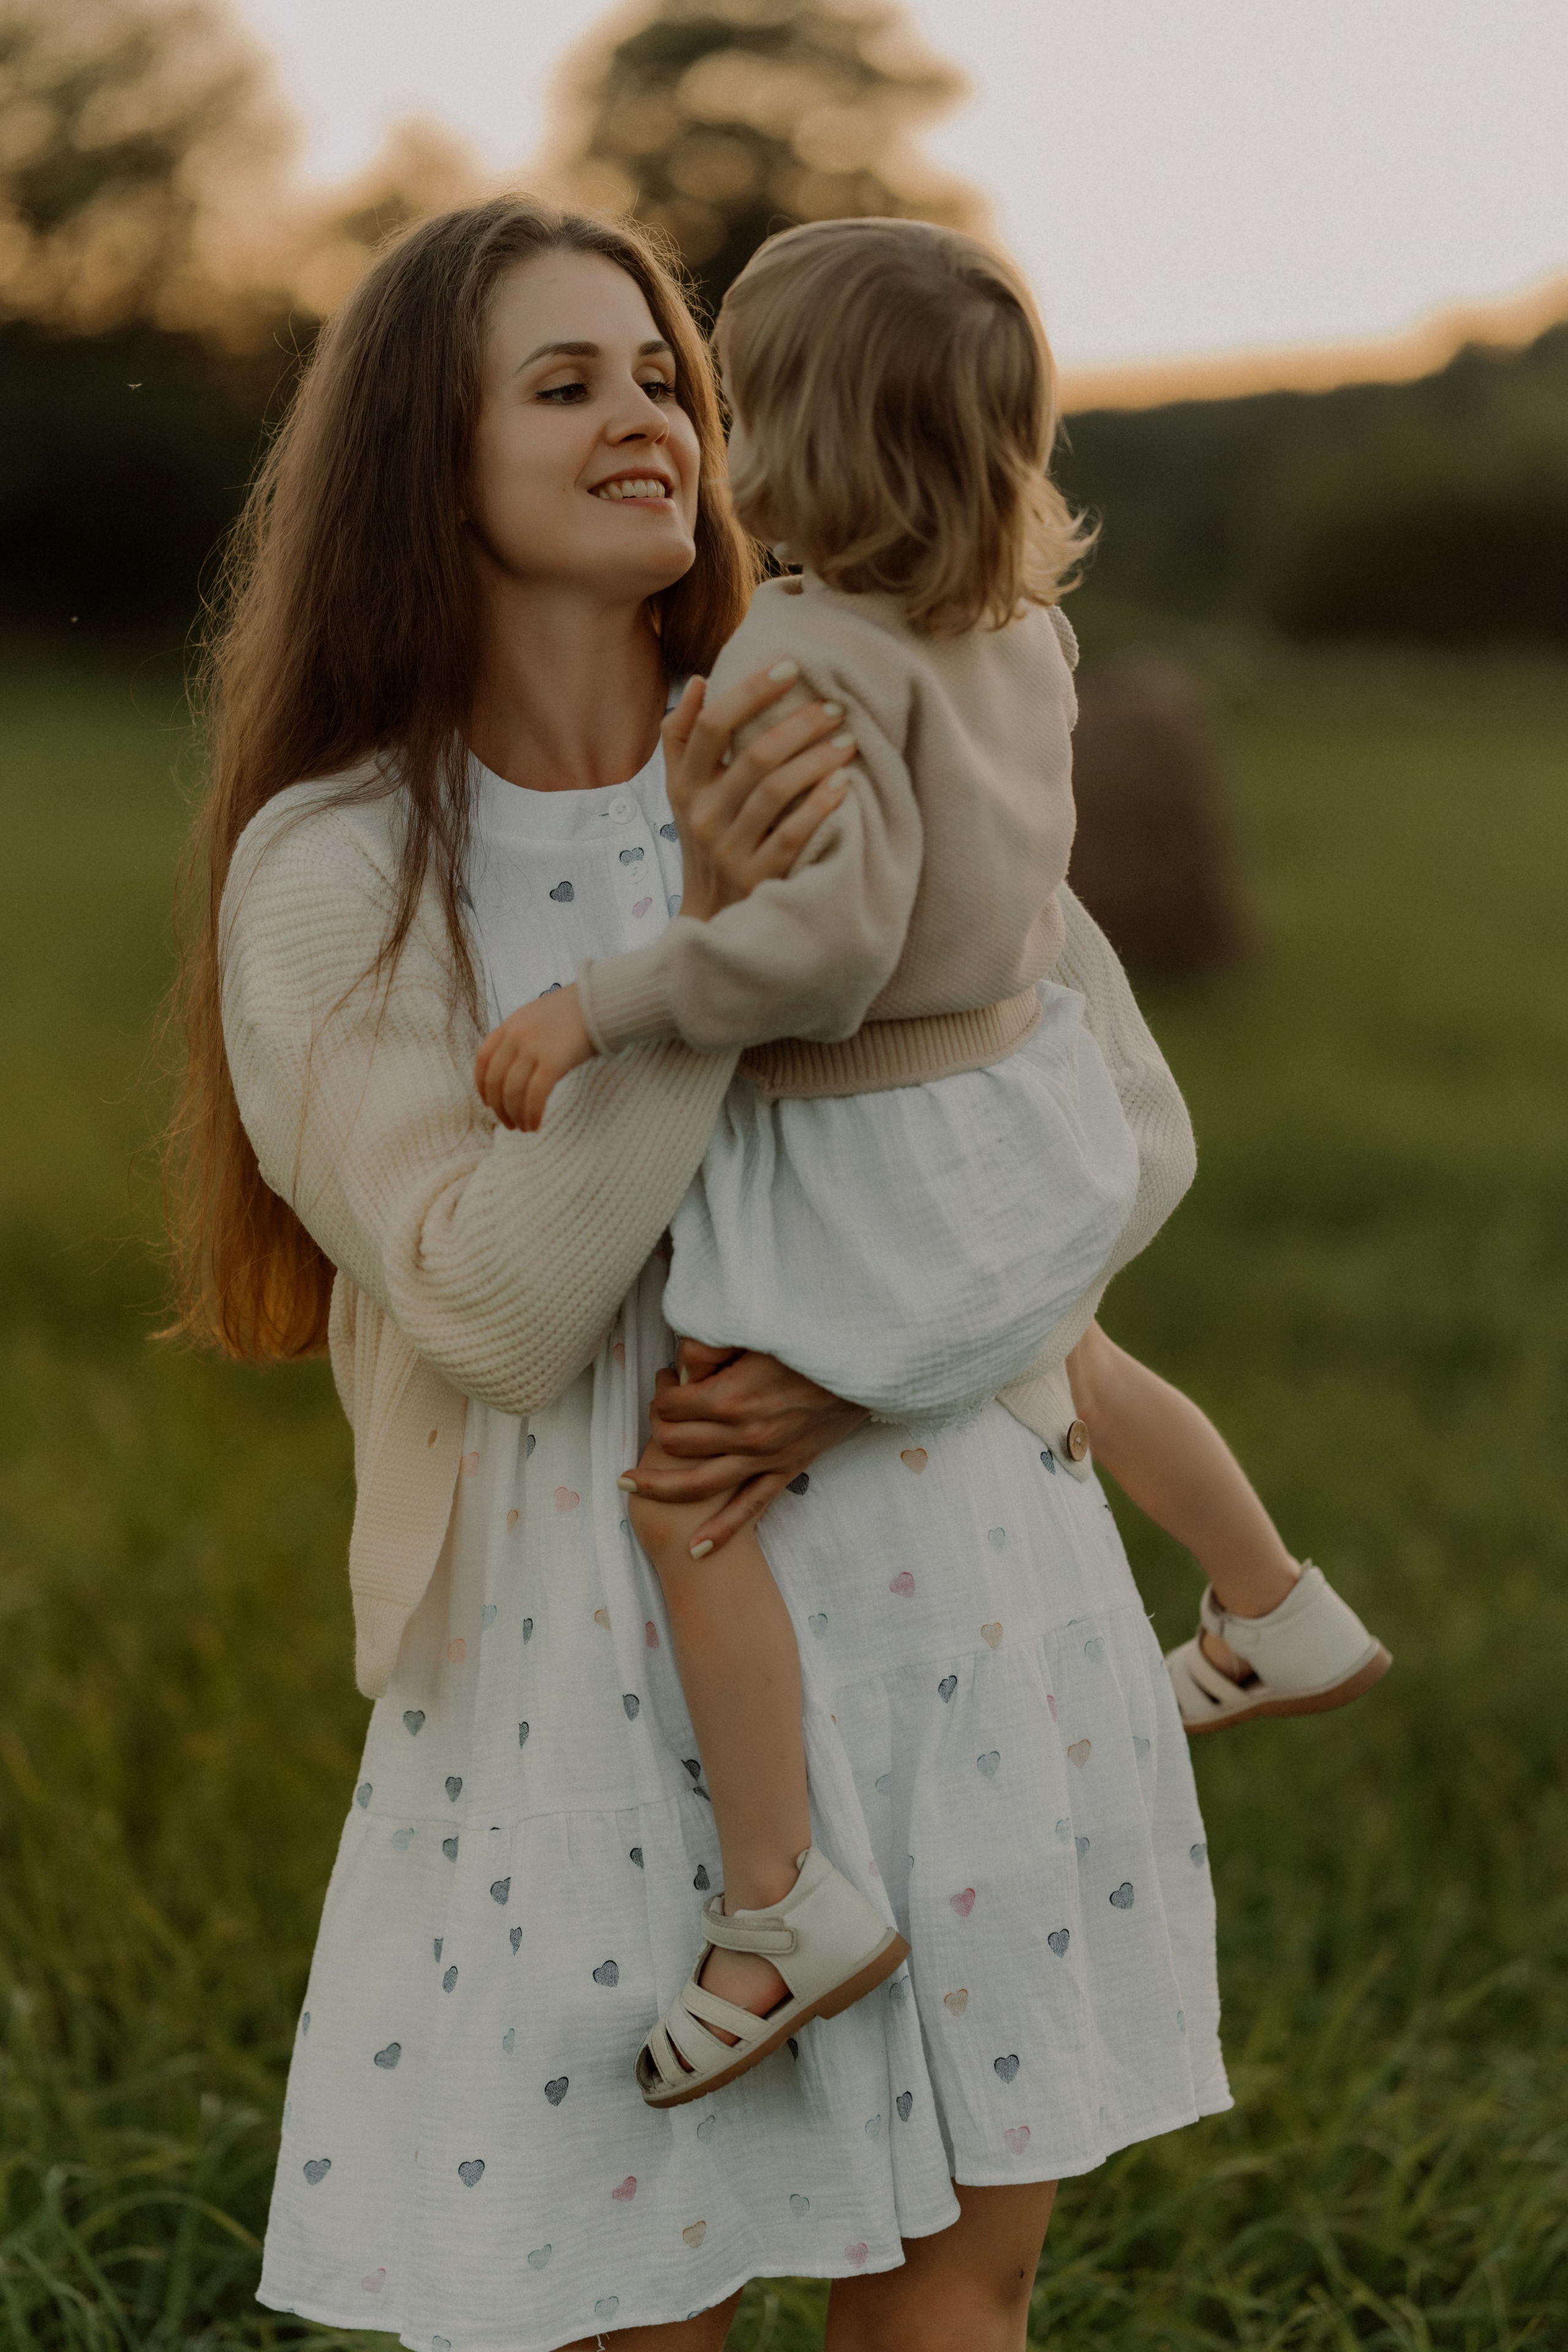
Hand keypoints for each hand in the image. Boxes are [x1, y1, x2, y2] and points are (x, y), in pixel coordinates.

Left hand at [475, 982, 594, 1131]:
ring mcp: (533, 1048)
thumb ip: (522, 1037)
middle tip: (509, 1124)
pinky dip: (532, 1114)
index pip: (483, 1059)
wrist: (601, 1000)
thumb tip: (515, 1067)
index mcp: (510, 1024)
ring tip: (523, 1128)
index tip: (488, 1104)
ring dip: (515, 1115)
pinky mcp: (554, 1061)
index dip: (481, 1086)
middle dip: (499, 1108)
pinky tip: (535, 1125)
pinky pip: (535, 1095)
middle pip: (496, 1080)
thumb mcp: (538, 1016)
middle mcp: (516, 1035)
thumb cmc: (575, 1011)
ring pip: (512, 1091)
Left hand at [622, 1338, 868, 1552]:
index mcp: (732, 1398)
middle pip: (677, 1442)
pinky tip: (696, 1550)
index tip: (664, 1381)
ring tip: (628, 1486)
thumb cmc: (811, 1339)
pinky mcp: (787, 1469)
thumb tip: (680, 1363)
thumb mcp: (755, 1332)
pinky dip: (721, 1531)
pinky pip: (749, 1507)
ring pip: (699, 1484)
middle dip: (658, 1428)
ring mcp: (766, 1458)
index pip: (671, 1406)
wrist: (867, 1364)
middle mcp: (744, 1435)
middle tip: (656, 1414)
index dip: (660, 1393)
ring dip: (659, 1487)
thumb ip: (710, 1346)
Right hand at [662, 665, 857, 922]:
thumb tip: (698, 682)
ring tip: (849, 741)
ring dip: (817, 759)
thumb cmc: (708, 840)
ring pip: (775, 791)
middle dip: (800, 724)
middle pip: (753, 756)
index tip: (790, 666)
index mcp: (685, 786)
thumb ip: (682, 739)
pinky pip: (793, 835)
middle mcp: (703, 816)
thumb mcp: (685, 793)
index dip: (751, 691)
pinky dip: (820, 804)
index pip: (711, 725)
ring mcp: (729, 849)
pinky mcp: (757, 878)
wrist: (713, 917)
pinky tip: (844, 783)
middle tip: (835, 707)